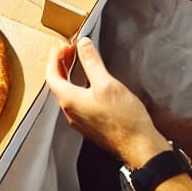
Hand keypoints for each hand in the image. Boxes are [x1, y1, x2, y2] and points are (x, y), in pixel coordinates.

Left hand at [44, 36, 168, 169]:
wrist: (139, 146)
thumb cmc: (124, 118)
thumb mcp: (107, 83)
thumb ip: (92, 62)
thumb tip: (83, 44)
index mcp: (70, 101)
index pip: (52, 75)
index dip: (55, 58)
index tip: (62, 46)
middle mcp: (71, 112)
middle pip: (58, 84)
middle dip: (62, 65)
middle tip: (71, 51)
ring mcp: (80, 121)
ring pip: (68, 94)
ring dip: (71, 76)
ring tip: (80, 63)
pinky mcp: (91, 126)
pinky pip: (78, 102)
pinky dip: (79, 87)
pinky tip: (92, 83)